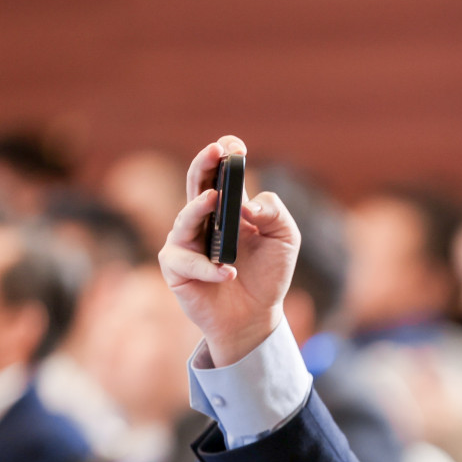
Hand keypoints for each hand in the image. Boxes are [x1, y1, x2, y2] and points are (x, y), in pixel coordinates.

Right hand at [159, 136, 298, 366]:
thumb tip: (249, 205)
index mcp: (228, 207)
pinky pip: (187, 262)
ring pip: (185, 218)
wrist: (256, 316)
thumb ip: (275, 214)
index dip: (225, 155)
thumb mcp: (285, 240)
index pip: (222, 174)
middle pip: (196, 184)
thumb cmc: (267, 276)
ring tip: (215, 199)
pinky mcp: (177, 268)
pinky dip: (209, 267)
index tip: (233, 144)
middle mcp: (202, 219)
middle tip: (215, 151)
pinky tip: (229, 272)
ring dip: (199, 207)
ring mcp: (186, 242)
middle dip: (203, 165)